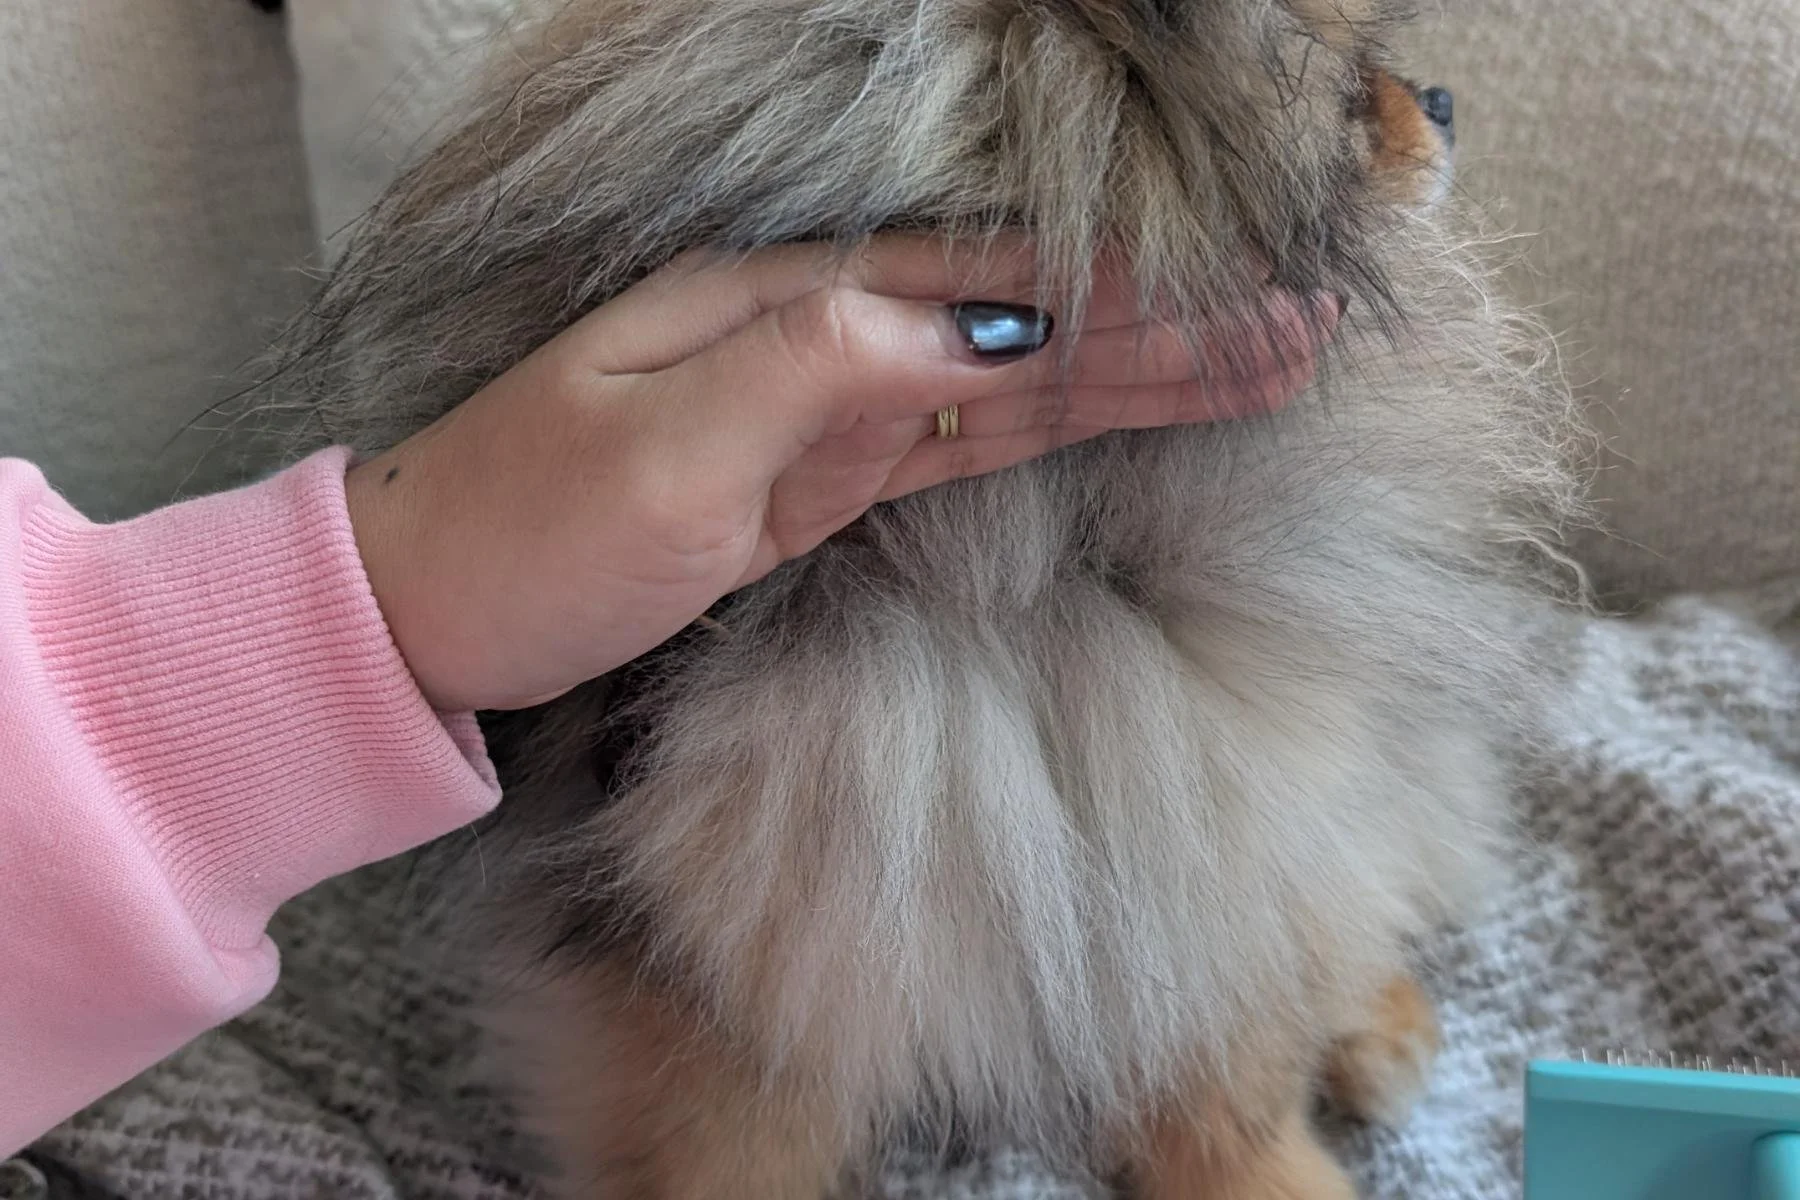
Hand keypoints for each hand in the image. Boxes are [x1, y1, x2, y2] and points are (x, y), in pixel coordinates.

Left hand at [345, 235, 1337, 711]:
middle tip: (1302, 329)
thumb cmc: (522, 525)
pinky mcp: (824, 477)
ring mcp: (829, 408)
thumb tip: (967, 326)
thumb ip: (814, 367)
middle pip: (1024, 320)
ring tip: (1260, 364)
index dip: (1118, 290)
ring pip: (1014, 381)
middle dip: (1164, 328)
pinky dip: (1052, 425)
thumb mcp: (658, 446)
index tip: (1238, 296)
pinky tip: (1126, 405)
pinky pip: (964, 443)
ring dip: (1135, 373)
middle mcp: (819, 335)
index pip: (985, 279)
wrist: (436, 610)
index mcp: (780, 300)